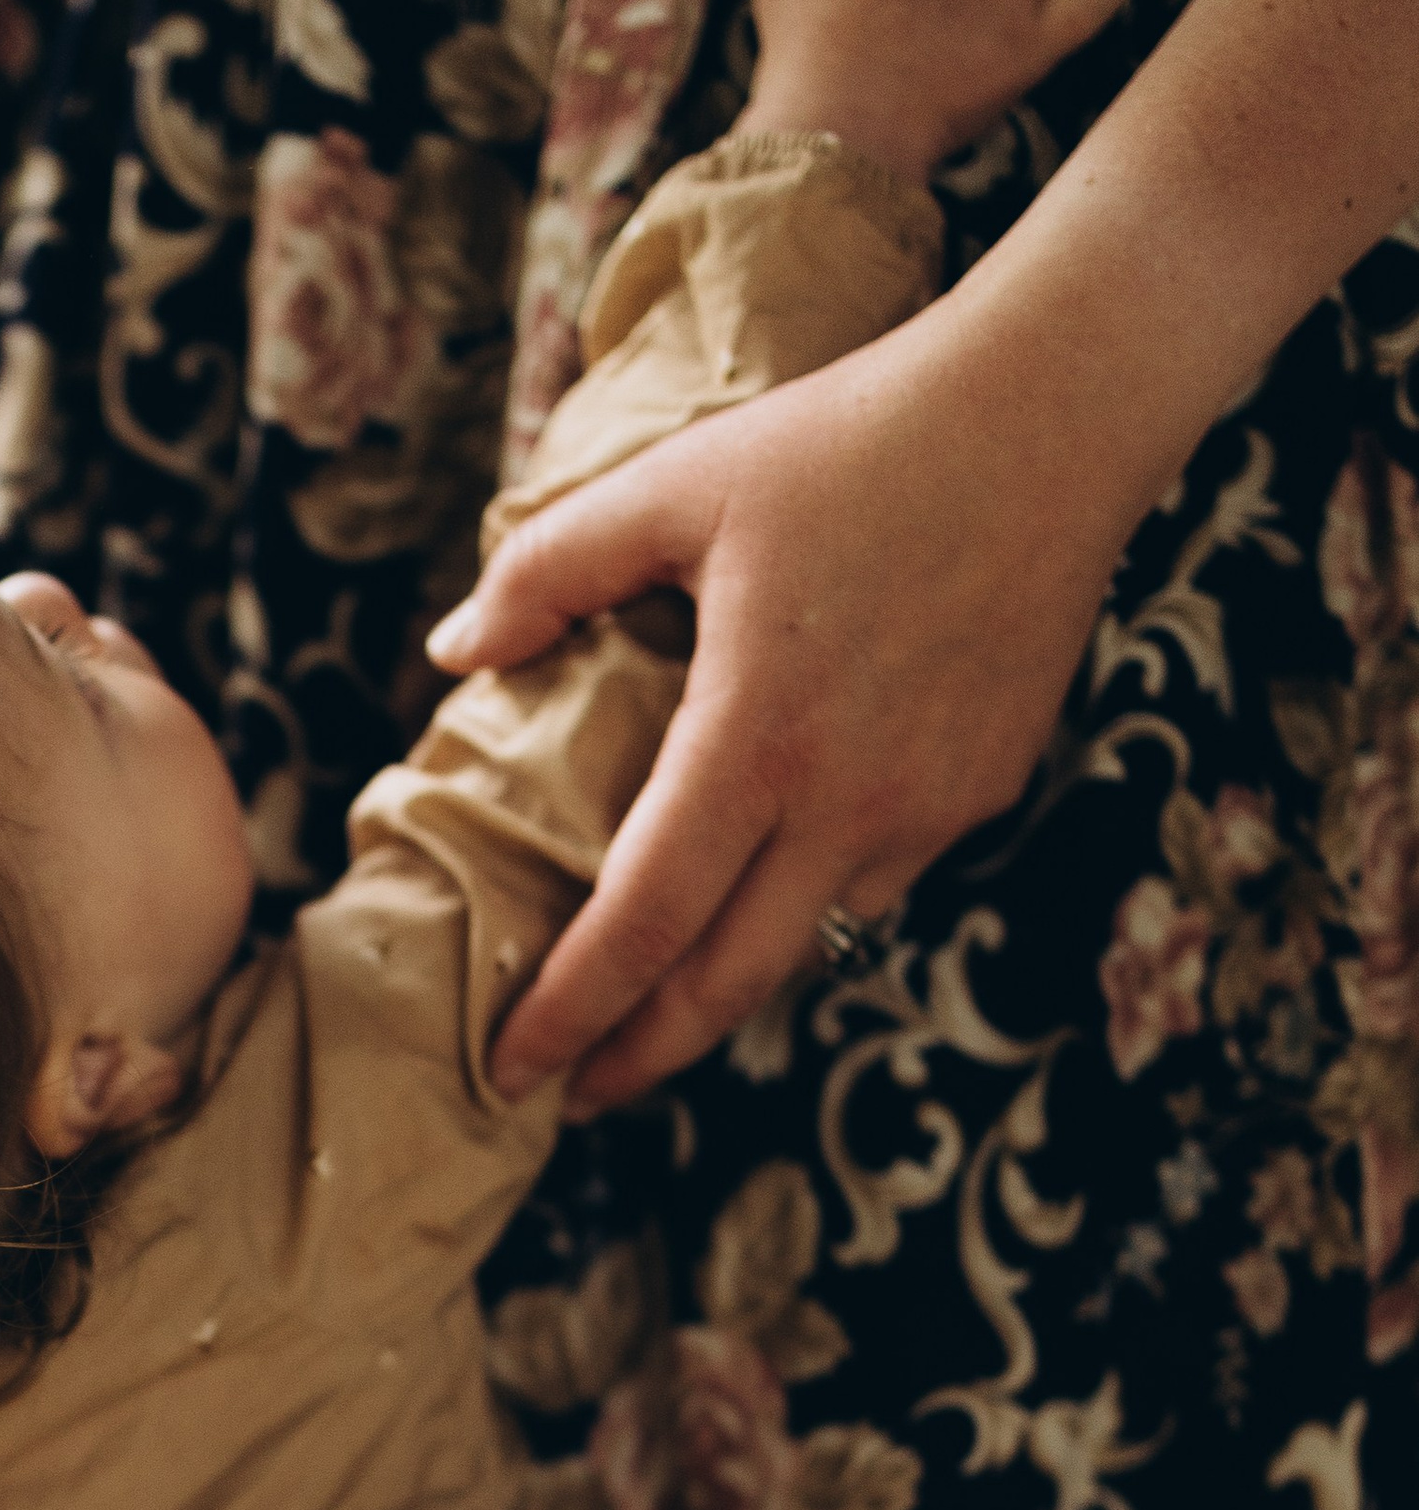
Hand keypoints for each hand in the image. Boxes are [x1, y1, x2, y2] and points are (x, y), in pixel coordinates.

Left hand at [444, 299, 1141, 1105]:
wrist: (1053, 419)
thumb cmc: (852, 440)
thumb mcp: (676, 485)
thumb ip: (549, 571)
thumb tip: (455, 651)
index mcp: (755, 740)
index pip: (642, 923)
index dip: (571, 1009)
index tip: (513, 1065)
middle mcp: (848, 801)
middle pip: (728, 984)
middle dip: (641, 1054)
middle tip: (574, 1091)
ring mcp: (928, 807)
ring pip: (808, 937)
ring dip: (725, 982)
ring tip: (655, 998)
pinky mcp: (981, 788)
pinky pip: (877, 876)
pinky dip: (808, 899)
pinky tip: (767, 882)